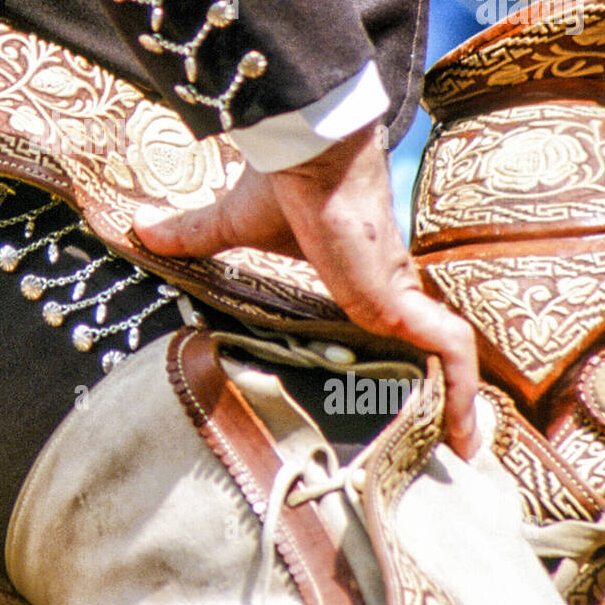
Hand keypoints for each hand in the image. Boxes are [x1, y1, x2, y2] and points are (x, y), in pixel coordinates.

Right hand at [132, 124, 479, 457]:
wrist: (309, 155)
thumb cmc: (282, 183)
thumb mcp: (230, 225)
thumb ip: (193, 236)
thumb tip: (138, 229)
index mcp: (358, 275)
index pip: (394, 320)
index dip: (403, 354)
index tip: (405, 391)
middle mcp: (387, 289)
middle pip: (428, 347)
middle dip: (444, 390)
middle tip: (449, 439)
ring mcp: (398, 297)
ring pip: (449, 357)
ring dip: (462, 402)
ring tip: (465, 449)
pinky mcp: (401, 302)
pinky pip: (452, 351)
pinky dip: (464, 391)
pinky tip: (465, 433)